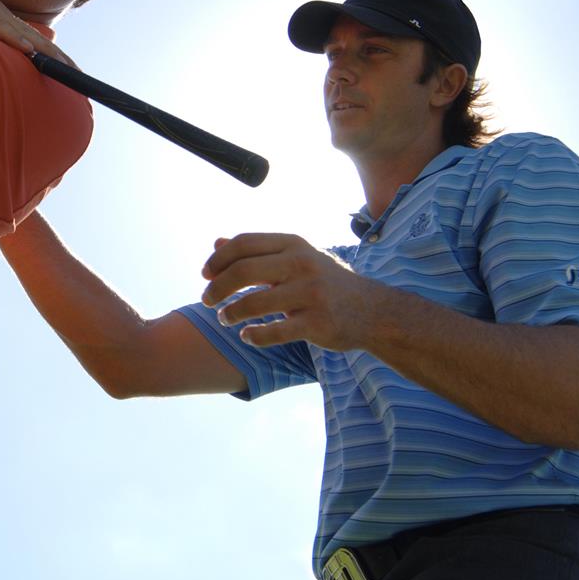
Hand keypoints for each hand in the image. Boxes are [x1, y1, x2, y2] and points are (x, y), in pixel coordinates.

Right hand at [0, 0, 69, 62]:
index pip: (28, 38)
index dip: (49, 54)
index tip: (66, 69)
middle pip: (35, 39)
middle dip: (58, 57)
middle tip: (79, 75)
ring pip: (23, 35)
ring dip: (46, 52)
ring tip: (65, 67)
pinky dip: (14, 39)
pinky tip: (29, 51)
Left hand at [200, 233, 382, 350]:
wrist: (373, 311)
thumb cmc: (325, 282)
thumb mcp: (295, 258)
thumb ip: (256, 252)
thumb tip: (217, 243)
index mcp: (294, 245)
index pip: (244, 243)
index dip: (218, 259)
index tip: (205, 274)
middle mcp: (302, 264)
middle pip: (243, 270)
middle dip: (217, 287)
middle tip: (206, 301)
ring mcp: (311, 294)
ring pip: (254, 303)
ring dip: (231, 313)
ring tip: (224, 319)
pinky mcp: (317, 323)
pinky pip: (275, 332)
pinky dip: (254, 336)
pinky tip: (246, 336)